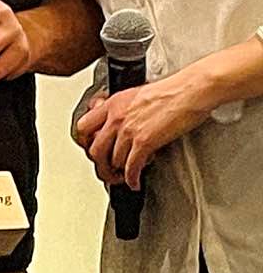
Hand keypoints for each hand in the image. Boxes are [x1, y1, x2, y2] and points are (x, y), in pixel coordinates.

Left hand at [73, 71, 210, 190]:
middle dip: (100, 164)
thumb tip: (119, 123)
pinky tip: (135, 182)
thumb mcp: (136, 95)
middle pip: (95, 149)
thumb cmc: (171, 90)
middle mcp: (116, 117)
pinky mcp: (144, 141)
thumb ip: (123, 109)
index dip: (85, 142)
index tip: (91, 150)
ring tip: (123, 177)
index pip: (84, 126)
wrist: (190, 91)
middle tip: (106, 170)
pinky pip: (131, 166)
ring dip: (117, 173)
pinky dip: (132, 178)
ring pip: (112, 160)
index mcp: (113, 104)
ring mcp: (129, 130)